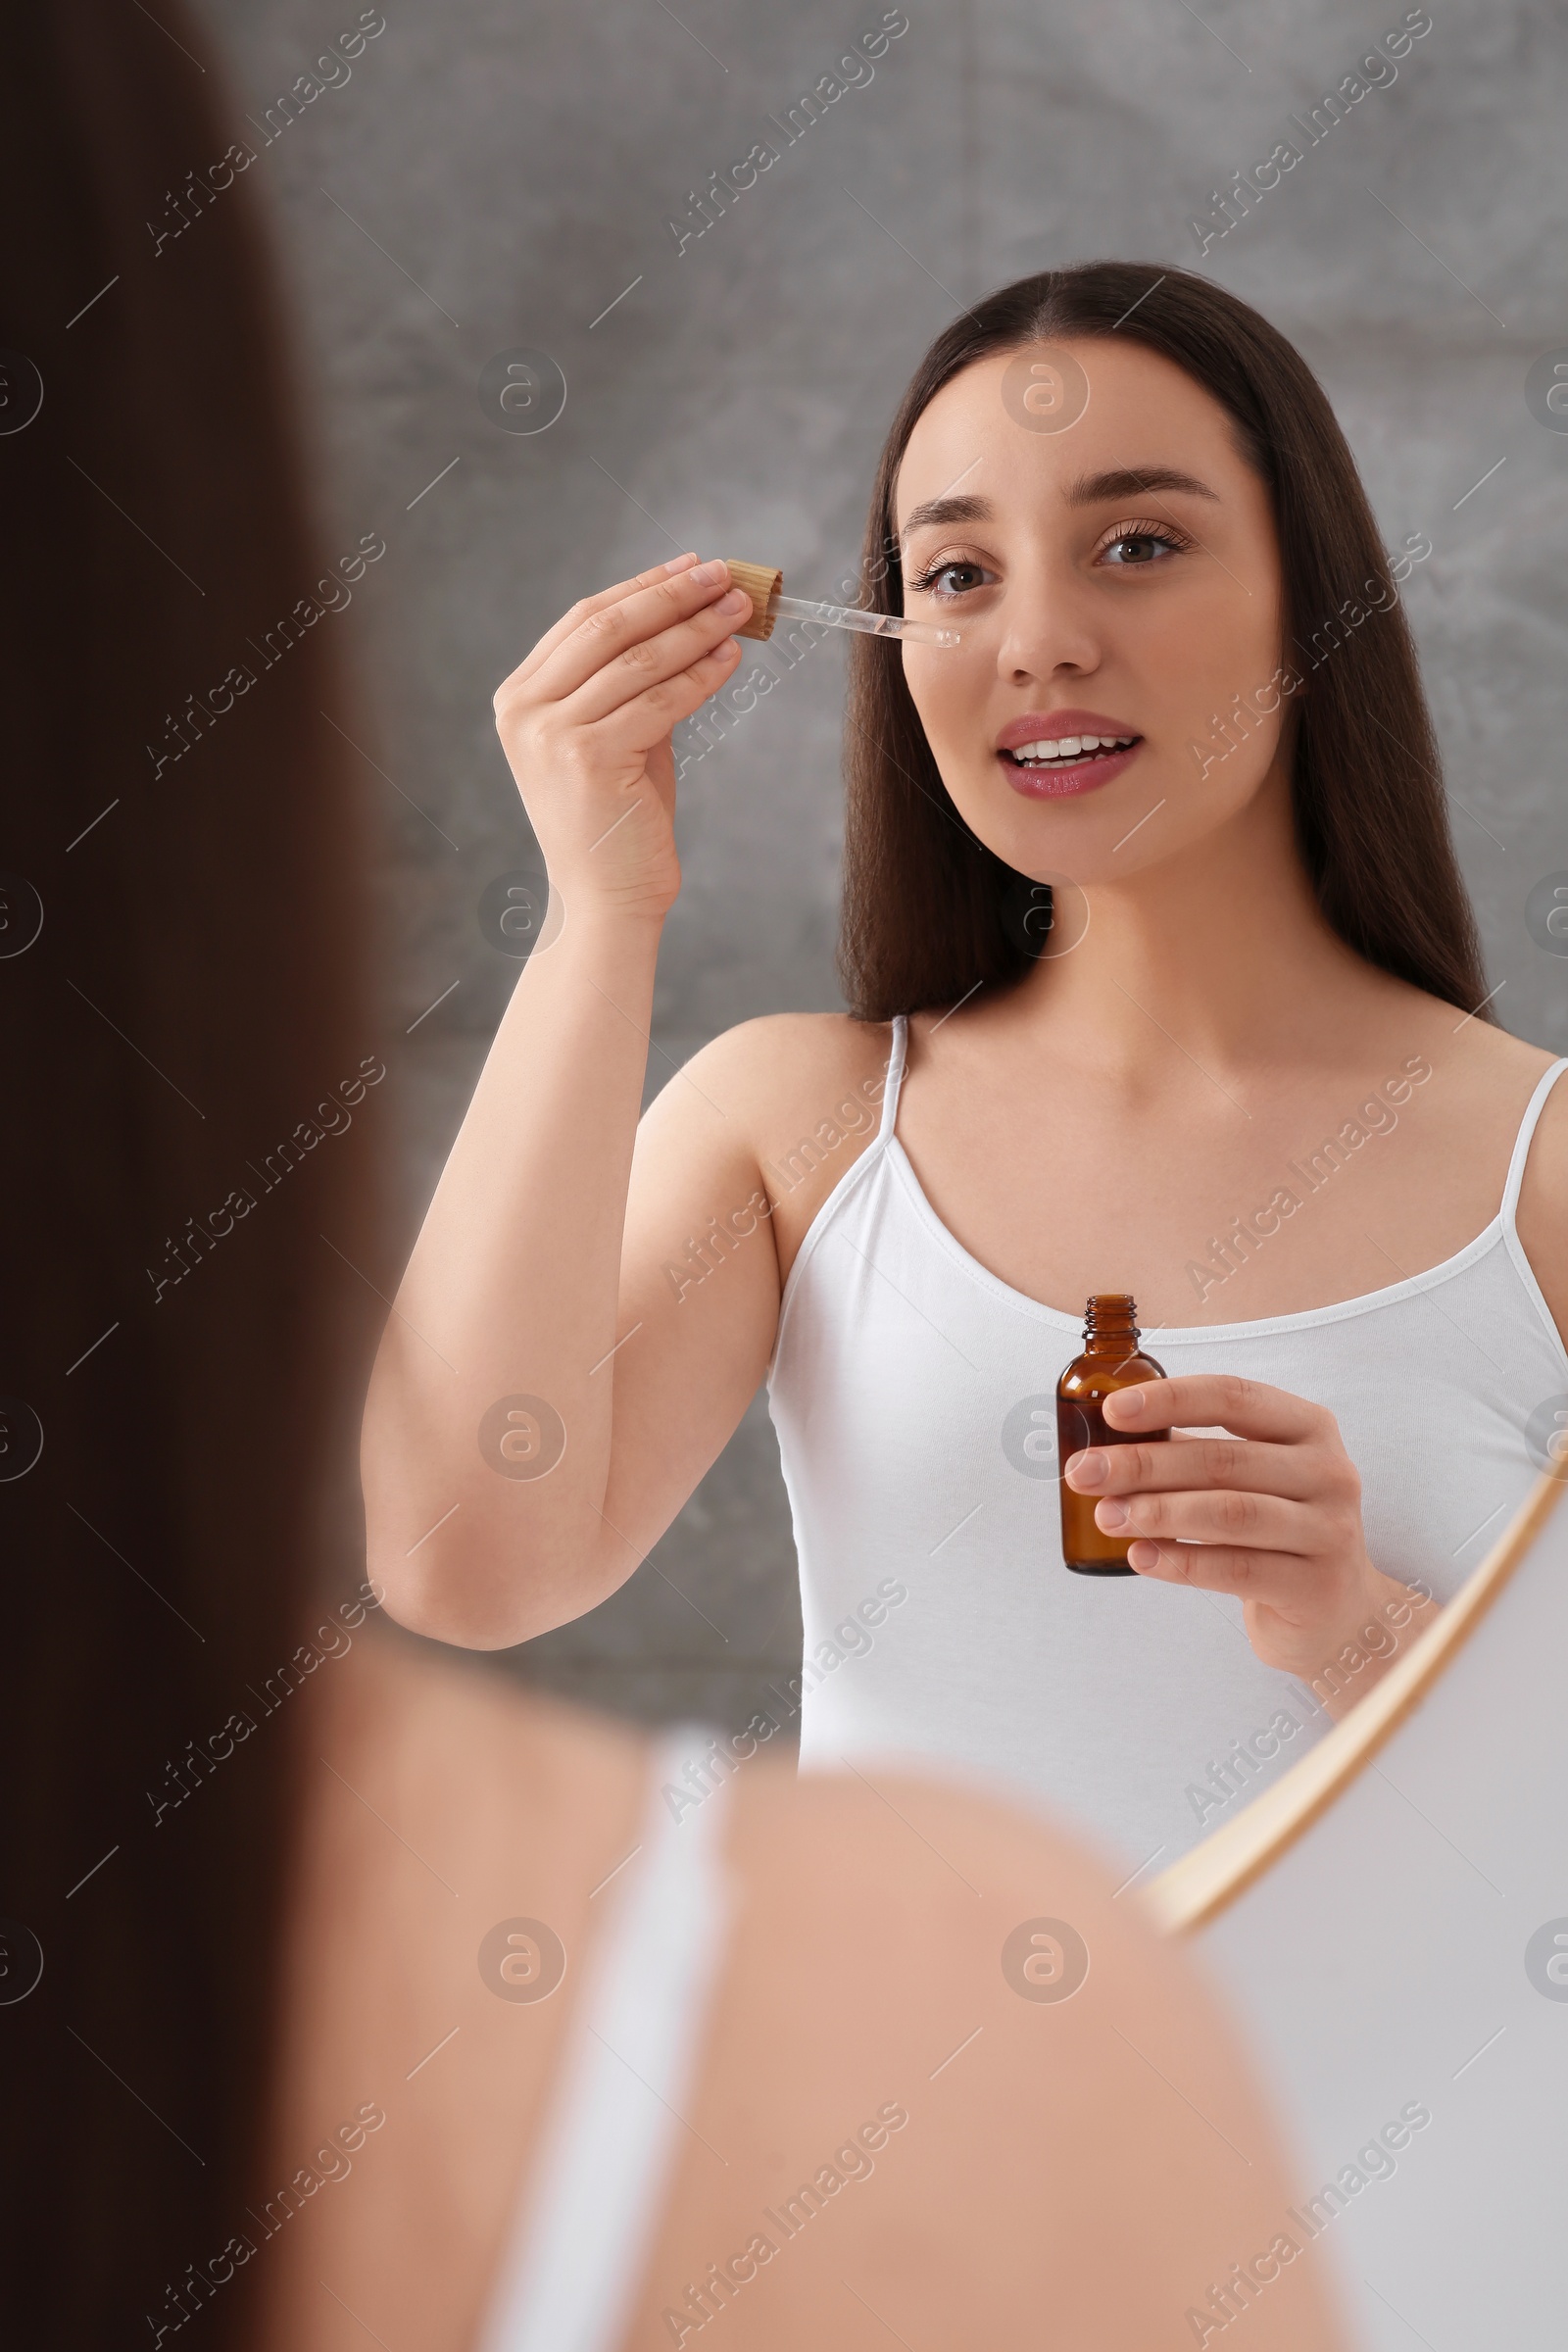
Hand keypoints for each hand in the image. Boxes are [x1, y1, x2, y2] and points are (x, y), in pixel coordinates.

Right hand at [491, 553, 750, 922]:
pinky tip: (730, 658)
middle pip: (608, 628)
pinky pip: (659, 701)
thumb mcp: (615, 736)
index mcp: (519, 697)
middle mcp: (524, 710)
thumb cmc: (618, 820)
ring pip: (638, 660)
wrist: (607, 899)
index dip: (642, 587)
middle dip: (673, 596)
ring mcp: (551, 734)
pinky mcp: (588, 757)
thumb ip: (632, 683)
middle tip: (725, 576)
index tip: (691, 565)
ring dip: (696, 629)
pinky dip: (700, 674)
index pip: (584, 620)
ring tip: (741, 611)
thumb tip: (690, 618)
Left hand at [1062, 1374, 1436, 1713]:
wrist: (1337, 1612)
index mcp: (1307, 1427)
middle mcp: (1328, 1471)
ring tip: (1106, 1517)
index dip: (1169, 1400)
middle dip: (1143, 1464)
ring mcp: (1329, 1530)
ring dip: (1157, 1512)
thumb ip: (1192, 1454)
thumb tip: (1103, 1444)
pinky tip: (1141, 1557)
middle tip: (1084, 1473)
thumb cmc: (1276, 1530)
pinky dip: (1182, 1561)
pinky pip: (1238, 1568)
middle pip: (1223, 1459)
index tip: (1111, 1412)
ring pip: (1231, 1513)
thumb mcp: (1247, 1479)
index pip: (1232, 1397)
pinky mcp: (1316, 1585)